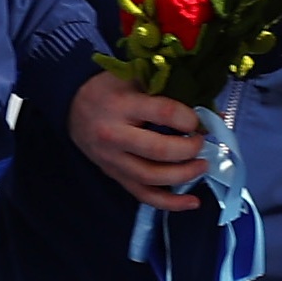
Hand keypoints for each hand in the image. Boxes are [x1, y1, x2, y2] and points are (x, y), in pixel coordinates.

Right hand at [67, 70, 213, 205]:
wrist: (72, 107)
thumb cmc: (109, 89)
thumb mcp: (134, 78)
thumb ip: (168, 89)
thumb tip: (209, 108)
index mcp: (121, 105)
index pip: (163, 113)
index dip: (188, 118)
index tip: (199, 120)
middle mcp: (115, 135)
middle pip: (159, 150)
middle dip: (189, 149)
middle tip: (202, 143)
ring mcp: (113, 160)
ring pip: (152, 177)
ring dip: (184, 175)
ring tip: (202, 166)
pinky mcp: (115, 176)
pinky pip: (143, 195)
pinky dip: (170, 202)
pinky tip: (192, 202)